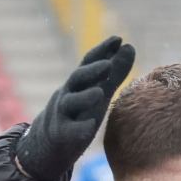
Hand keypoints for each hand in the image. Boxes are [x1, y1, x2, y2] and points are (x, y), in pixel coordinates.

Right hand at [15, 36, 135, 180]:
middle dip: (91, 71)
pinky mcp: (61, 134)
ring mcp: (63, 113)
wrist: (50, 141)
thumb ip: (114, 73)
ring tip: (99, 93)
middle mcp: (69, 93)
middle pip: (77, 78)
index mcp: (79, 83)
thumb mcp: (98, 91)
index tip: (117, 39)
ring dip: (84, 97)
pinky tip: (90, 126)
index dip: (102, 50)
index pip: (89, 62)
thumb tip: (130, 47)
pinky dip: (78, 128)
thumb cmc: (79, 112)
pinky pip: (69, 130)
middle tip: (107, 65)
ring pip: (71, 102)